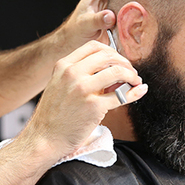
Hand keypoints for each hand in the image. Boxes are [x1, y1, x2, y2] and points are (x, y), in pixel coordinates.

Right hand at [18, 40, 145, 162]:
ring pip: (117, 71)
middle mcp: (72, 73)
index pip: (94, 46)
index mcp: (64, 65)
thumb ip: (80, 74)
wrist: (44, 138)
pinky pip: (122, 95)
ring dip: (132, 75)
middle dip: (124, 62)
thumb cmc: (53, 115)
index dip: (111, 51)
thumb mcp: (60, 85)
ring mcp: (83, 89)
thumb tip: (110, 70)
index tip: (118, 61)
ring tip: (135, 82)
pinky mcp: (94, 106)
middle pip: (108, 56)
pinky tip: (140, 91)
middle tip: (131, 72)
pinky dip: (135, 92)